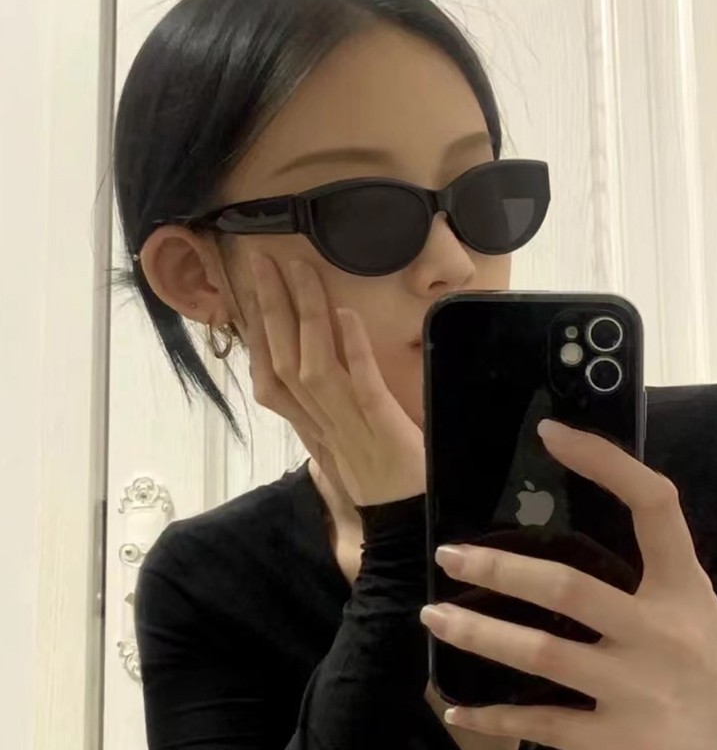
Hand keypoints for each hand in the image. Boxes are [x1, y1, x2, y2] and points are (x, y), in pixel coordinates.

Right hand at [242, 254, 424, 505]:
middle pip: (283, 361)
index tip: (247, 292)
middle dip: (270, 309)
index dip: (255, 333)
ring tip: (299, 270)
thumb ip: (322, 406)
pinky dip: (352, 349)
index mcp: (309, 425)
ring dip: (305, 315)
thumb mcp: (339, 442)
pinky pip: (363, 384)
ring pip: (313, 366)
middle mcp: (320, 422)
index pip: (270, 376)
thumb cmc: (376, 477)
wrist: (405, 520)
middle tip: (262, 261)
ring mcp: (349, 424)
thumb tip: (317, 360)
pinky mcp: (383, 427)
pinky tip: (346, 314)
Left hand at [420, 419, 716, 749]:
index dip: (605, 462)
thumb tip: (559, 507)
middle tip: (449, 555)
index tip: (550, 433)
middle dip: (500, 568)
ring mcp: (640, 692)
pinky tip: (457, 708)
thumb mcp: (686, 591)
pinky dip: (495, 720)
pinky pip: (545, 728)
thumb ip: (642, 553)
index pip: (652, 505)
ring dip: (479, 636)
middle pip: (568, 588)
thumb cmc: (701, 644)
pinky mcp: (624, 744)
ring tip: (435, 616)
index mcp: (682, 583)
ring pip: (542, 655)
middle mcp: (660, 633)